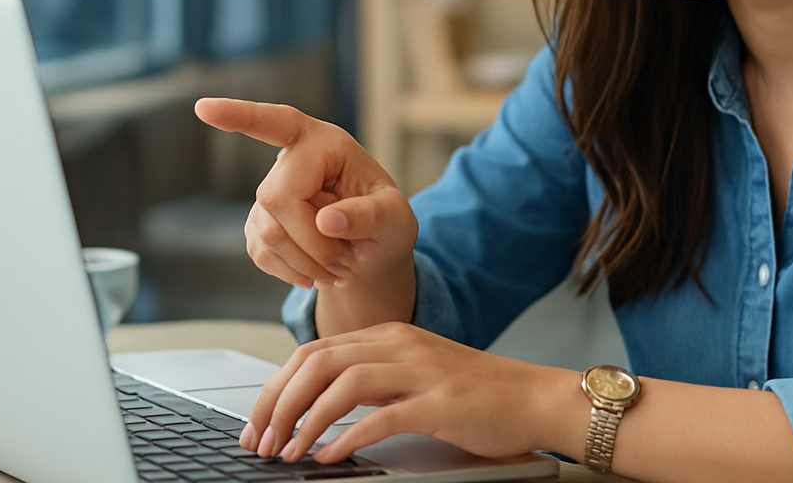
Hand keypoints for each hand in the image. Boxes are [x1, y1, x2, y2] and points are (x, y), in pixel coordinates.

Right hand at [193, 99, 416, 294]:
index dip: (240, 115)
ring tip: (340, 269)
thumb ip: (369, 216)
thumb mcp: (396, 217)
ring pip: (269, 233)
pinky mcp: (258, 223)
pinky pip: (262, 253)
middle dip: (313, 242)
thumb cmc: (387, 222)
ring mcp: (268, 192)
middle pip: (278, 199)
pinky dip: (293, 271)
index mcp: (325, 142)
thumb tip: (327, 220)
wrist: (371, 248)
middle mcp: (291, 160)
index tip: (204, 108)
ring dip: (307, 263)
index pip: (279, 123)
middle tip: (346, 265)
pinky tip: (316, 271)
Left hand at [237, 322, 579, 464]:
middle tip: (259, 442)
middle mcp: (400, 344)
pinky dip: (347, 437)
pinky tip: (329, 456)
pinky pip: (381, 417)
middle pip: (317, 363)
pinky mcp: (439, 402)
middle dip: (277, 404)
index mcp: (389, 335)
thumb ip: (373, 383)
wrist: (536, 397)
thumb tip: (317, 409)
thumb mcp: (415, 376)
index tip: (255, 425)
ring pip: (341, 384)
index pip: (313, 352)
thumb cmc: (478, 395)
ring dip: (304, 421)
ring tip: (287, 452)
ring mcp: (420, 370)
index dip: (275, 388)